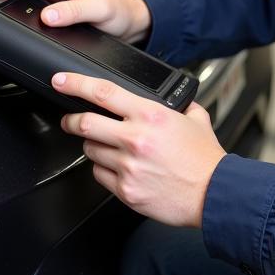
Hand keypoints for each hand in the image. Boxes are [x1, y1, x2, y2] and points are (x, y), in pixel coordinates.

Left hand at [53, 71, 224, 227]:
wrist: (213, 194)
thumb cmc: (205, 160)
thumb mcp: (197, 119)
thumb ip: (181, 104)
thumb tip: (173, 99)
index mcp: (151, 115)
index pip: (103, 92)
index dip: (75, 84)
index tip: (61, 80)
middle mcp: (136, 138)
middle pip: (85, 123)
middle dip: (70, 120)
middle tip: (68, 120)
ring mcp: (128, 166)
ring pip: (91, 150)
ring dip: (94, 146)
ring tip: (109, 148)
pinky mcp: (125, 190)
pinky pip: (100, 175)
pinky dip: (104, 170)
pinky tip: (119, 168)